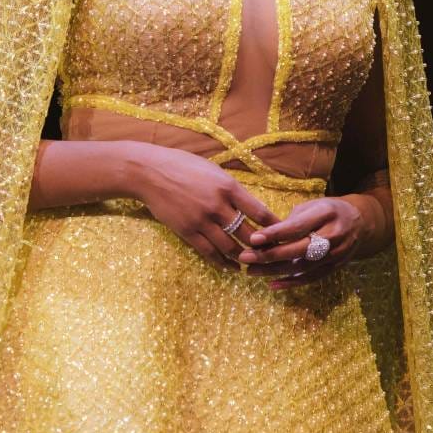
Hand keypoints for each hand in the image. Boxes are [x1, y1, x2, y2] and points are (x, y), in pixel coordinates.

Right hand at [132, 144, 281, 271]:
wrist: (149, 172)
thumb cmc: (182, 165)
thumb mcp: (213, 169)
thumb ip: (230, 187)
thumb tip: (248, 203)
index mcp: (228, 186)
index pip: (259, 211)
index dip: (274, 226)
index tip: (284, 233)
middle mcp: (218, 205)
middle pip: (248, 234)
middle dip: (263, 247)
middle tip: (272, 255)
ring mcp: (201, 220)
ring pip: (230, 248)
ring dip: (244, 258)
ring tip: (253, 263)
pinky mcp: (186, 231)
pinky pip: (208, 252)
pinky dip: (222, 263)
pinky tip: (229, 267)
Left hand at [236, 197, 364, 288]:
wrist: (360, 223)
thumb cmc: (327, 211)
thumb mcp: (311, 206)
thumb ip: (290, 221)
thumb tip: (264, 237)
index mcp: (326, 214)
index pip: (297, 227)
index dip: (274, 234)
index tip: (253, 239)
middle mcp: (333, 235)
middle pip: (298, 249)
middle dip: (270, 255)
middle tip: (245, 257)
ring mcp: (336, 254)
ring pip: (302, 266)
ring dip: (275, 271)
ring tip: (252, 271)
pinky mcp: (335, 267)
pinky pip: (311, 278)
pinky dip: (291, 283)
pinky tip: (272, 284)